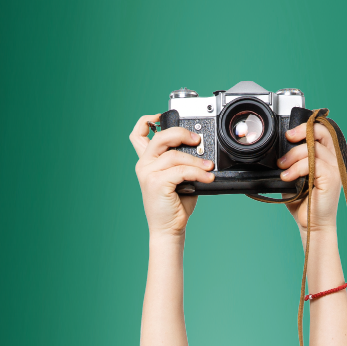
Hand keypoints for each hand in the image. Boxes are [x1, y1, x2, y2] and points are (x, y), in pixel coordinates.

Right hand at [129, 114, 214, 235]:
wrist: (169, 229)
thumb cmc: (175, 205)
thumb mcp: (178, 178)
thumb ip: (181, 162)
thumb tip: (200, 151)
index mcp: (147, 161)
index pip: (138, 134)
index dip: (148, 120)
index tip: (162, 116)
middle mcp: (144, 165)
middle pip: (160, 137)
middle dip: (181, 134)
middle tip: (197, 140)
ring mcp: (148, 173)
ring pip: (174, 155)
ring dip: (196, 161)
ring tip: (208, 168)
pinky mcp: (156, 183)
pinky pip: (181, 170)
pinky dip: (197, 173)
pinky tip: (207, 178)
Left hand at [277, 122, 340, 231]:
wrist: (311, 225)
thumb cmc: (303, 203)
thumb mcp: (294, 176)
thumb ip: (292, 161)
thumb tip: (278, 150)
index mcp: (327, 157)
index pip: (321, 132)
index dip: (306, 127)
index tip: (289, 135)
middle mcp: (334, 160)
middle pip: (322, 132)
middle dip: (301, 132)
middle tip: (287, 140)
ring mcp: (334, 169)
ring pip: (314, 148)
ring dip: (293, 156)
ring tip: (282, 168)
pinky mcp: (331, 178)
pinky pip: (314, 163)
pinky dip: (297, 168)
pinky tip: (287, 177)